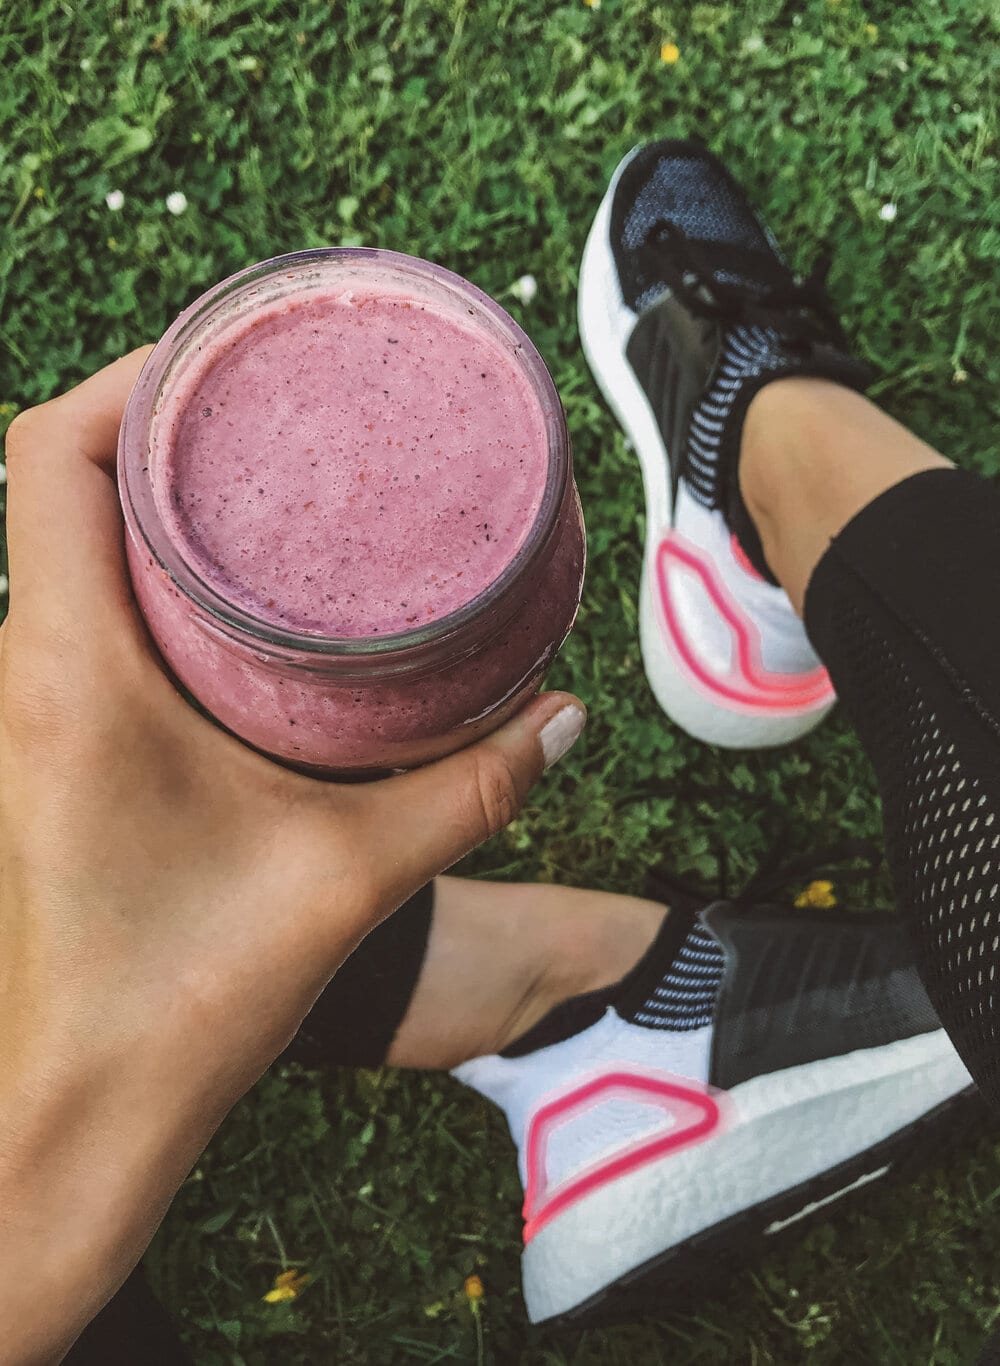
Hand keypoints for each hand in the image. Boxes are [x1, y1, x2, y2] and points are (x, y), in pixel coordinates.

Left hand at [0, 351, 584, 1362]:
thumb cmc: (191, 993)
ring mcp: (27, 712)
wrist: (85, 1108)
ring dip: (153, 496)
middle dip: (161, 419)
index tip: (229, 351)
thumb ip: (471, 789)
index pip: (48, 454)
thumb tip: (566, 716)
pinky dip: (148, 569)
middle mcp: (26, 671)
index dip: (131, 373)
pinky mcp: (47, 750)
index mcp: (70, 668)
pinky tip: (243, 592)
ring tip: (273, 474)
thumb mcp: (352, 874)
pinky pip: (80, 611)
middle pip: (58, 481)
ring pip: (67, 546)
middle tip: (279, 402)